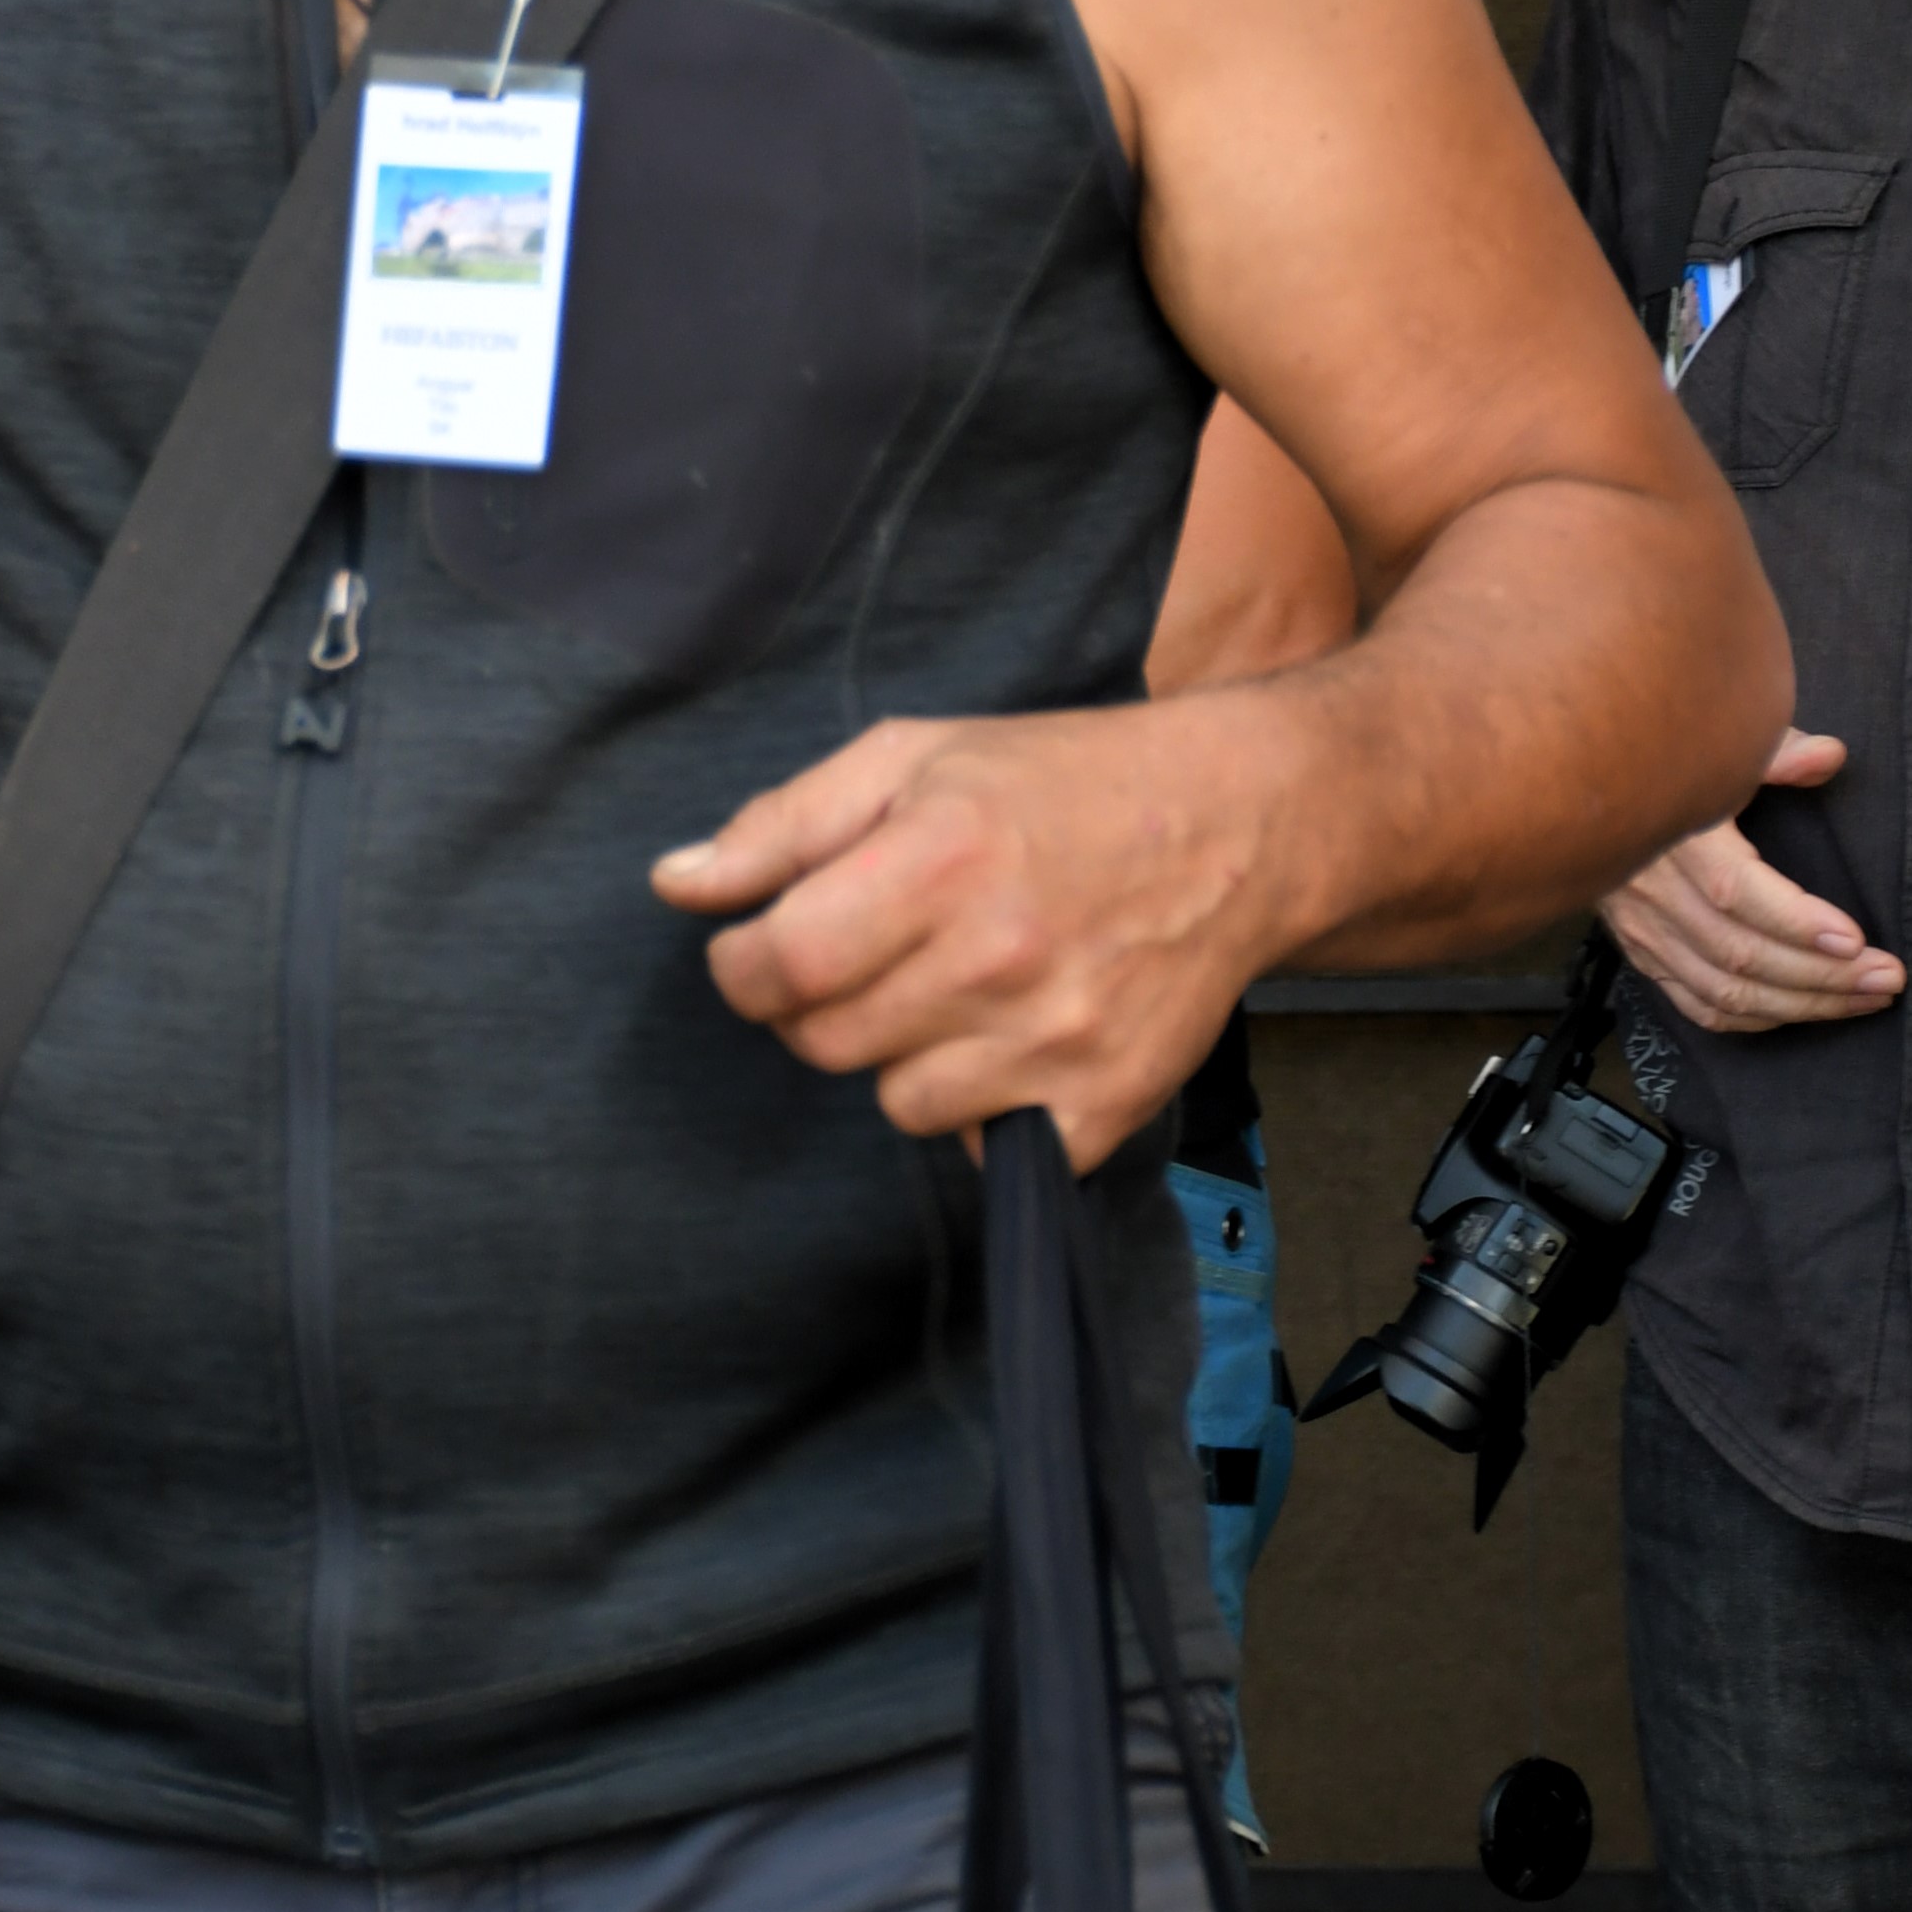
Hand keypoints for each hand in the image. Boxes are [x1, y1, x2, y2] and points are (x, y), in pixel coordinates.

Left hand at [655, 701, 1287, 1168]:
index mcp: (939, 860)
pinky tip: (1016, 1039)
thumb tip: (676, 884)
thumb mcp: (911, 761)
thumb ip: (784, 826)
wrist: (1236, 824)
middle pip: (825, 1044)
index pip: (779, 965)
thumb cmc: (1056, 782)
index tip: (765, 950)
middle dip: (820, 1007)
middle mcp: (998, 957)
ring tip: (961, 988)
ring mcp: (1056, 1042)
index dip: (746, 967)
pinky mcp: (1104, 1104)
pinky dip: (985, 1110)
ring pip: (899, 1105)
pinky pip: (986, 1150)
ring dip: (906, 1058)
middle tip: (876, 957)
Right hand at [1599, 728, 1901, 1037]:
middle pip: (1739, 954)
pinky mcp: (1641, 952)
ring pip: (1725, 992)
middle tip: (1889, 978)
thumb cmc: (1663, 762)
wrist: (1578, 788)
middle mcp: (1651, 890)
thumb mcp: (1717, 743)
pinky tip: (1802, 1010)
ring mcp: (1642, 929)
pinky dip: (1754, 1019)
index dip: (1797, 923)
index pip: (1736, 892)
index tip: (1857, 939)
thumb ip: (1775, 751)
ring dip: (1803, 1004)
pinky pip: (1698, 1005)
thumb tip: (1830, 757)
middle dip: (1824, 975)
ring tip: (1866, 1000)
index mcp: (1674, 835)